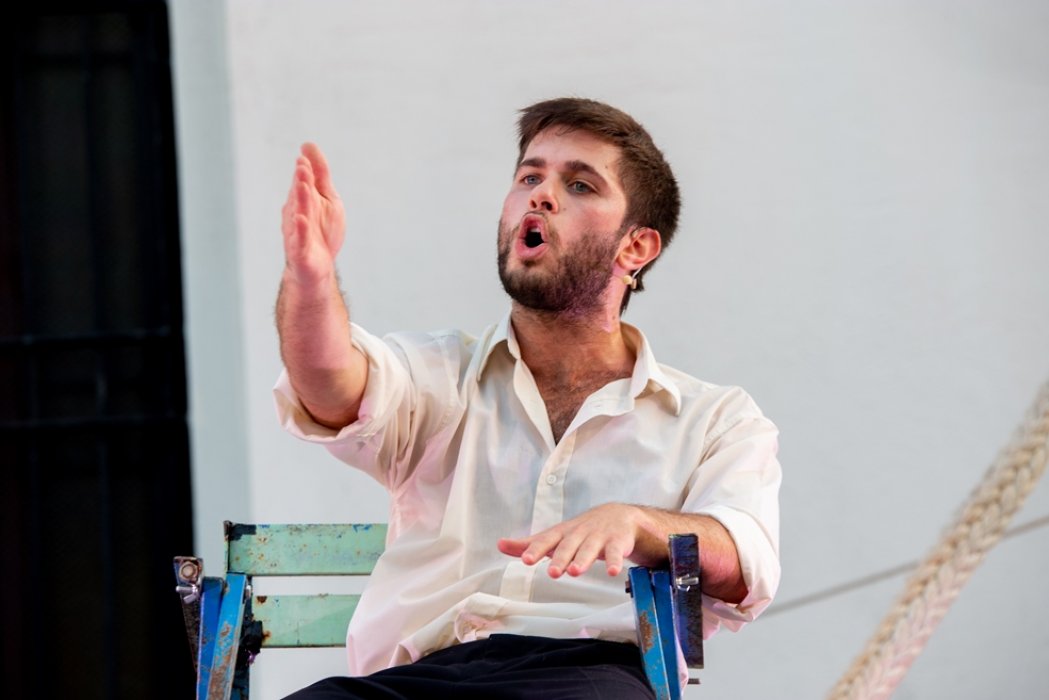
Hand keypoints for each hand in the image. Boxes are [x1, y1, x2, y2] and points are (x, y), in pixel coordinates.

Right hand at [281, 143, 345, 286]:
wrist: (317, 267)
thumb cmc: (322, 231)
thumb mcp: (327, 199)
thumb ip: (320, 174)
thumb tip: (307, 145)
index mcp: (303, 201)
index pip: (303, 183)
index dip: (305, 171)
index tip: (305, 156)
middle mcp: (297, 214)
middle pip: (299, 196)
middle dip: (301, 181)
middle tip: (303, 166)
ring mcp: (298, 232)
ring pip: (299, 214)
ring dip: (300, 200)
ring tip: (303, 185)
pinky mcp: (301, 251)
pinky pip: (300, 239)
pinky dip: (301, 230)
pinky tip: (301, 219)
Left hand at [497, 504, 653, 578]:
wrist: (618, 516)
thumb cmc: (581, 531)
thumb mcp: (555, 536)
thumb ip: (529, 544)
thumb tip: (499, 544)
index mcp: (562, 533)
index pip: (547, 540)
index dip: (536, 549)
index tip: (526, 560)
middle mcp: (578, 533)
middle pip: (568, 546)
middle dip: (560, 558)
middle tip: (553, 572)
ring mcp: (598, 537)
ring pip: (590, 549)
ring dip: (582, 560)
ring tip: (575, 571)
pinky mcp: (617, 542)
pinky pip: (615, 552)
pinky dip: (614, 562)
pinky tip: (612, 572)